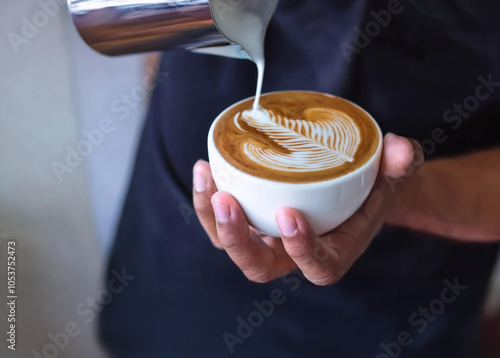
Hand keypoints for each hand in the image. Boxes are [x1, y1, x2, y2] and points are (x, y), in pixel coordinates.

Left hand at [193, 133, 422, 284]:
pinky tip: (206, 167)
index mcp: (332, 252)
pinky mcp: (250, 219)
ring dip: (212, 216)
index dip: (301, 249)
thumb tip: (400, 149)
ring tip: (208, 175)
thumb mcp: (392, 176)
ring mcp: (267, 238)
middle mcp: (293, 253)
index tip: (289, 215)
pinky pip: (221, 219)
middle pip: (259, 265)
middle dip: (239, 239)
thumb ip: (402, 165)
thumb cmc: (370, 189)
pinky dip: (208, 197)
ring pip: (230, 244)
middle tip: (227, 201)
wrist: (350, 189)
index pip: (317, 266)